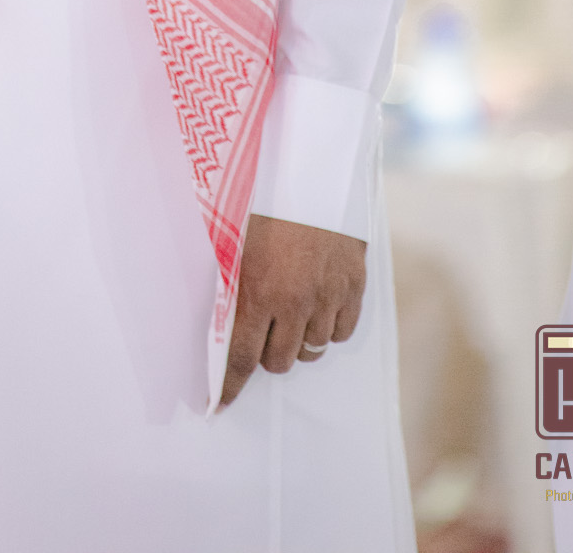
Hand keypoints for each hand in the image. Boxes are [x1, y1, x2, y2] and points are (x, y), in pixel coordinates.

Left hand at [220, 214, 365, 406]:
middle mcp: (296, 302)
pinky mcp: (354, 285)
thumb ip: (230, 283)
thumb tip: (217, 319)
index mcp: (259, 291)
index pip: (242, 358)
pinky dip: (330, 327)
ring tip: (293, 312)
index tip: (221, 404)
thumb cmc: (264, 199)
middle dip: (267, 353)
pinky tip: (320, 306)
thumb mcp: (235, 238)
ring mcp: (329, 296)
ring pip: (313, 349)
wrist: (313, 168)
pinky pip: (343, 332)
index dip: (230, 386)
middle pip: (280, 361)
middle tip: (264, 332)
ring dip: (299, 339)